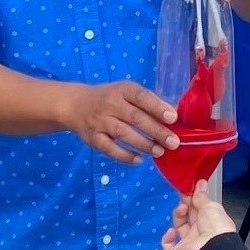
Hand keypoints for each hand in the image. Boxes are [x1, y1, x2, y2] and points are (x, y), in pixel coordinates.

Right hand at [61, 80, 178, 164]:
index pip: (141, 97)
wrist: (76, 105)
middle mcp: (110, 104)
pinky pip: (109, 148)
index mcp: (122, 90)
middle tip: (173, 142)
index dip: (157, 107)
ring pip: (123, 133)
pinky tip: (139, 160)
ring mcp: (100, 121)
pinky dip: (124, 155)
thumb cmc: (110, 98)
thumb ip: (147, 102)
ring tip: (160, 152)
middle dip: (156, 131)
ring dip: (143, 144)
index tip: (173, 118)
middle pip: (135, 118)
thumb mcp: (126, 92)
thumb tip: (173, 115)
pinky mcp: (93, 138)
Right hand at [160, 179, 237, 249]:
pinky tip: (172, 231)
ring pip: (178, 228)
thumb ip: (202, 196)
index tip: (189, 189)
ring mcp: (189, 243)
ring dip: (178, 216)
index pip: (199, 209)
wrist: (213, 249)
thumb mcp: (210, 206)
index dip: (193, 199)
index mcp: (210, 221)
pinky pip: (168, 247)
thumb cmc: (216, 226)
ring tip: (182, 210)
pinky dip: (167, 239)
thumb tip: (201, 183)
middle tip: (184, 196)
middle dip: (185, 204)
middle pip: (188, 216)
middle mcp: (200, 232)